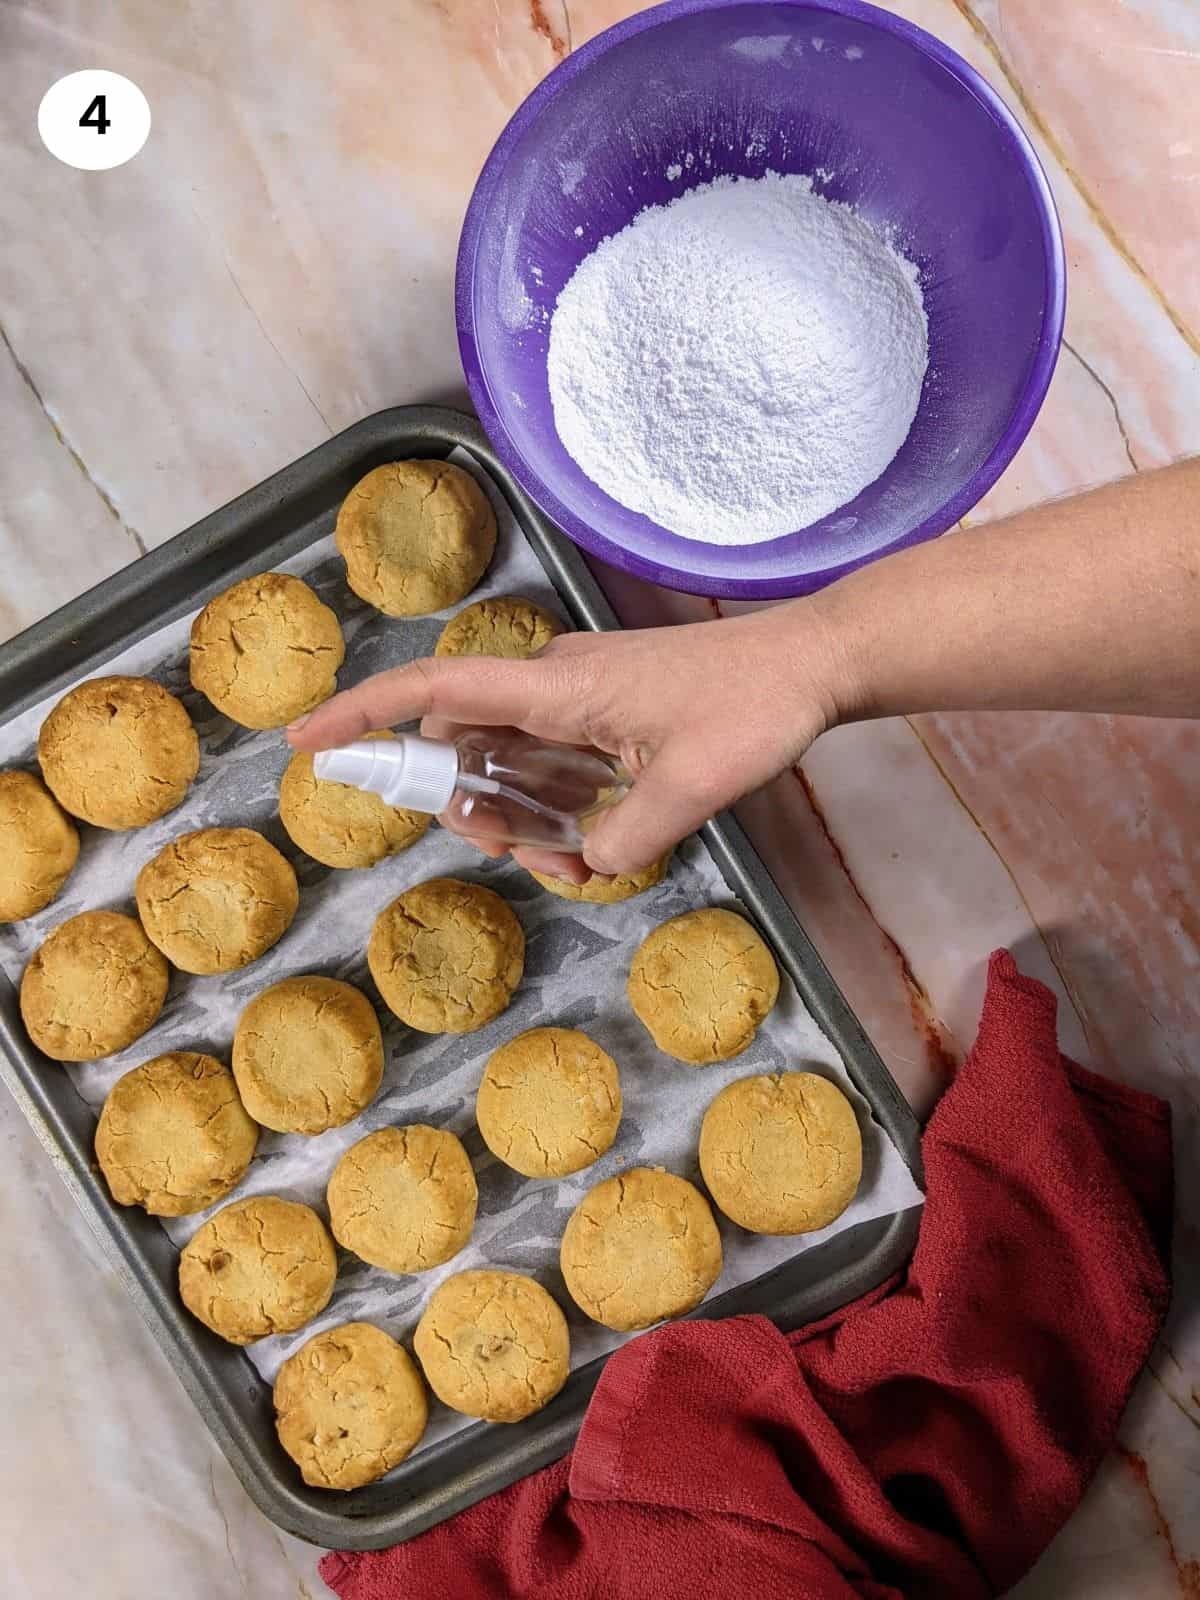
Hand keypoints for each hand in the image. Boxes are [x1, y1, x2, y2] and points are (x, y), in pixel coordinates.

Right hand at [287, 603, 845, 879]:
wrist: (809, 665)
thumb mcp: (689, 789)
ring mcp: (576, 696)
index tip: (306, 742)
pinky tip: (593, 841)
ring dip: (521, 816)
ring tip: (578, 858)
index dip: (362, 715)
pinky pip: (548, 759)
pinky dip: (553, 803)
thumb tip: (585, 861)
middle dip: (475, 809)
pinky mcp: (601, 709)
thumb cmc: (751, 708)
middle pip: (464, 745)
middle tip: (536, 858)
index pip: (434, 692)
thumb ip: (624, 837)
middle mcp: (552, 684)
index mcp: (556, 686)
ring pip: (507, 760)